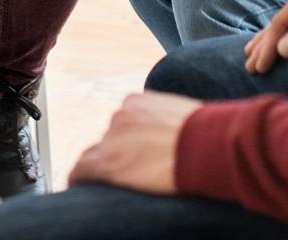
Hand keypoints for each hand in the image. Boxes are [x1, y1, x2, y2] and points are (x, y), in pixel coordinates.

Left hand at [70, 91, 201, 193]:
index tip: (134, 154)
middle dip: (118, 154)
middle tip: (131, 172)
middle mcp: (120, 116)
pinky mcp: (108, 162)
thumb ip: (168, 123)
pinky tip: (79, 185)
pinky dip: (80, 178)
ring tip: (104, 182)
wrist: (207, 144)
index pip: (122, 124)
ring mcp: (112, 138)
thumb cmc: (207, 134)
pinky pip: (82, 170)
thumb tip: (175, 135)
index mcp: (137, 103)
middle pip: (109, 139)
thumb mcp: (183, 117)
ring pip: (97, 154)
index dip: (127, 142)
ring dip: (103, 167)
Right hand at [243, 0, 287, 73]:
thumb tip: (282, 50)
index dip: (269, 45)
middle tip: (250, 66)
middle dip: (264, 45)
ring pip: (287, 28)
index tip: (259, 65)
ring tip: (251, 56)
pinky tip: (276, 48)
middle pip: (280, 24)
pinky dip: (284, 41)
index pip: (282, 22)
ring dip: (270, 44)